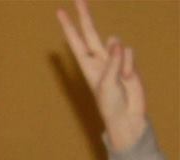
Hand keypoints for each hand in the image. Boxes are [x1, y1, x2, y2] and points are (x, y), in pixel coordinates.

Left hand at [57, 0, 145, 150]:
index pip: (76, 41)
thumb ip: (112, 62)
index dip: (69, 27)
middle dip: (85, 16)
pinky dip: (130, 65)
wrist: (127, 115)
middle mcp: (98, 59)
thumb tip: (116, 40)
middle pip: (91, 33)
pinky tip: (128, 78)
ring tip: (121, 79)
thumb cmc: (111, 104)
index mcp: (87, 65)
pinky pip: (129, 54)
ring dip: (121, 61)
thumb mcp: (107, 84)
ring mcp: (113, 59)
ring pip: (118, 46)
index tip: (60, 12)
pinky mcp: (127, 62)